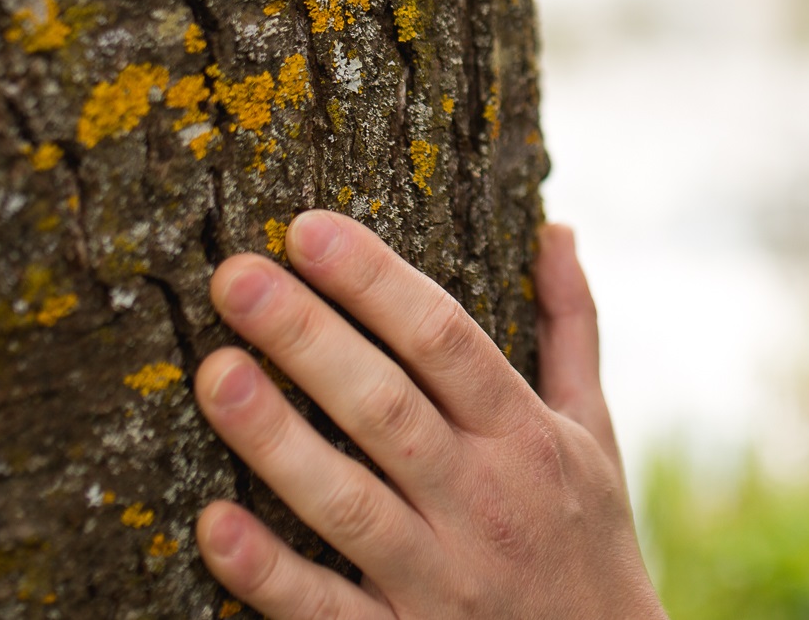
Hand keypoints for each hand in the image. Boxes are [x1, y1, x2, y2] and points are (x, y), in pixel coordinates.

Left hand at [192, 215, 664, 619]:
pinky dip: (269, 573)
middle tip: (236, 276)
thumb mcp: (595, 432)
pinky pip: (326, 612)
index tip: (308, 228)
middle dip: (310, 337)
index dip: (376, 281)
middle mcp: (484, 502)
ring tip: (215, 373)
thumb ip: (570, 328)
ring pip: (348, 504)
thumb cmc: (589, 539)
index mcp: (525, 436)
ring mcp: (441, 580)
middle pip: (386, 407)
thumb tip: (555, 228)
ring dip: (276, 439)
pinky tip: (213, 524)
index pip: (445, 340)